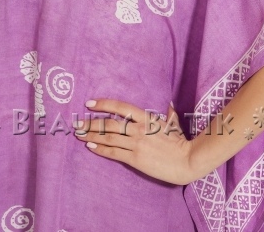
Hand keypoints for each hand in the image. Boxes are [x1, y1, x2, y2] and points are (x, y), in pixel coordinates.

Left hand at [74, 98, 195, 185]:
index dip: (104, 104)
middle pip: (110, 124)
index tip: (90, 103)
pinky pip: (114, 152)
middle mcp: (138, 129)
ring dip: (92, 135)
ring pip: (108, 137)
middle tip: (77, 123)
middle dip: (91, 123)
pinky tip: (91, 147)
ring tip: (79, 134)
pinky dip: (100, 149)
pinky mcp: (135, 159)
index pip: (121, 108)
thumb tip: (169, 105)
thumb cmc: (182, 142)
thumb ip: (169, 114)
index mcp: (147, 118)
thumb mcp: (174, 125)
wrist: (187, 160)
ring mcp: (136, 144)